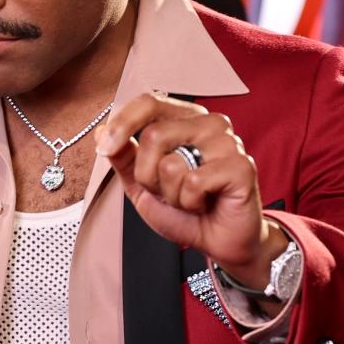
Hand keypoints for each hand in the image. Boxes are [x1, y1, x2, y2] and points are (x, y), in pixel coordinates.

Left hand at [96, 92, 285, 284]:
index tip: (106, 148)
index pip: (149, 103)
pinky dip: (190, 202)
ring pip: (171, 163)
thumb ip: (124, 158)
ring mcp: (228, 143)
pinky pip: (194, 182)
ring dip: (171, 194)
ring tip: (190, 199)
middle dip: (148, 176)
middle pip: (153, 135)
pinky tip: (205, 204)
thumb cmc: (185, 211)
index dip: (122, 123)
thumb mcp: (143, 185)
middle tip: (169, 191)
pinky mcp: (241, 166)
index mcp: (186, 120)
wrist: (218, 241)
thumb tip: (101, 132)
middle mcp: (209, 124)